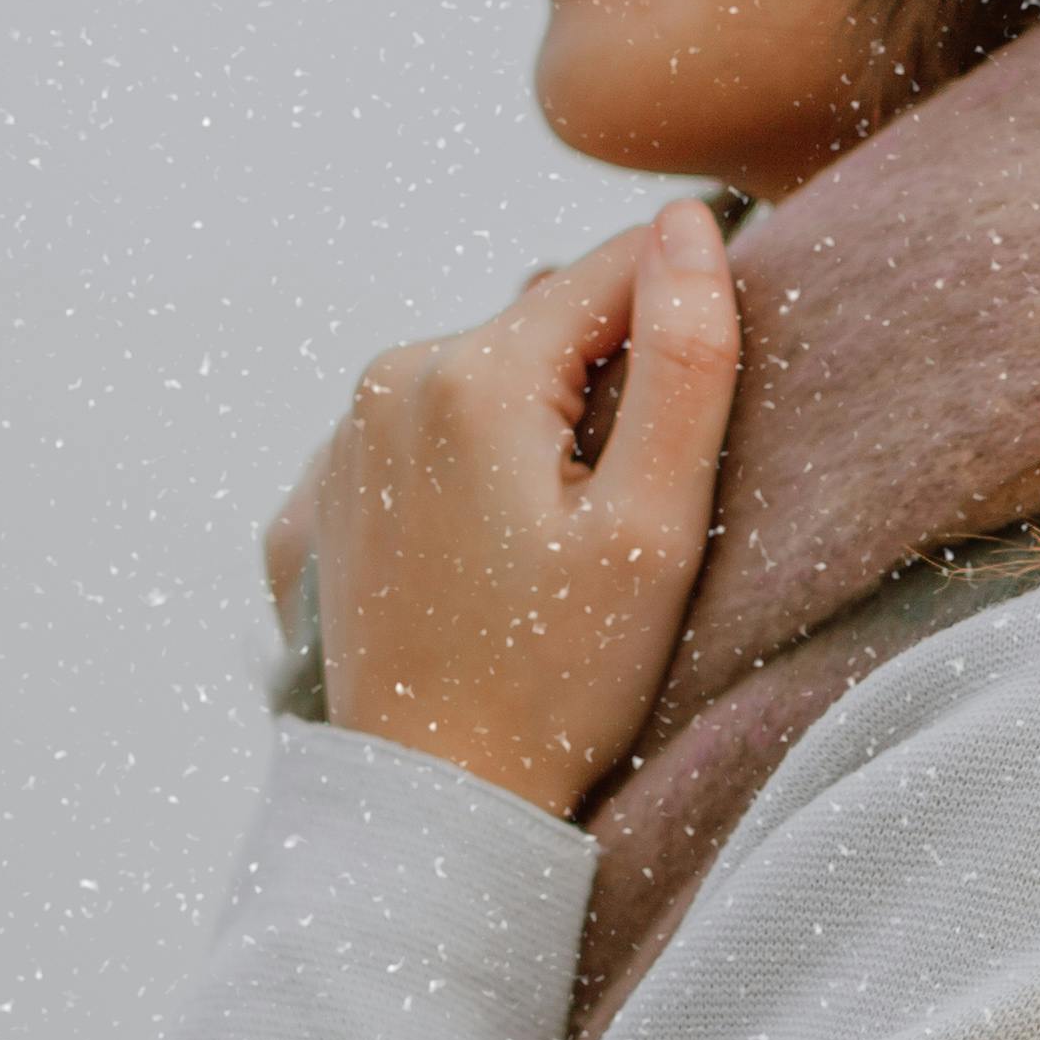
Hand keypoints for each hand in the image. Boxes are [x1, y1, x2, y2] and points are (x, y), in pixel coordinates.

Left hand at [259, 201, 740, 818]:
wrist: (430, 810)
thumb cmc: (556, 680)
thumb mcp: (654, 526)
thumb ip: (687, 360)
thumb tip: (689, 228)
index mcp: (473, 373)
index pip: (611, 273)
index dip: (684, 309)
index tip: (722, 376)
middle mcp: (385, 384)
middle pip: (540, 331)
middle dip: (603, 382)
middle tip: (639, 501)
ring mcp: (338, 447)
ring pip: (477, 385)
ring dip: (533, 427)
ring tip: (564, 540)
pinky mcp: (316, 510)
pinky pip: (417, 450)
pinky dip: (464, 477)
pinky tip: (491, 560)